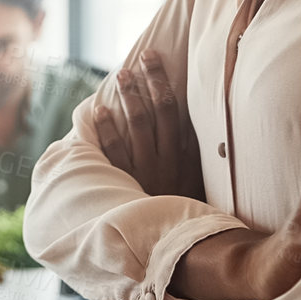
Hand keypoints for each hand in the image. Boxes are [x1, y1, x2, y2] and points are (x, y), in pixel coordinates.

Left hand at [92, 49, 203, 200]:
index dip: (163, 81)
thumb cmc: (188, 206)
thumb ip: (199, 153)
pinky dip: (107, 130)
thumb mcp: (201, 179)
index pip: (174, 110)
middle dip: (148, 81)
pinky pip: (114, 153)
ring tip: (121, 76)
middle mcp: (167, 158)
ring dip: (129, 98)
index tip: (154, 58)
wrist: (179, 241)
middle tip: (141, 58)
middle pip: (156, 111)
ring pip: (136, 126)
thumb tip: (201, 122)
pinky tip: (100, 111)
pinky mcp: (127, 183)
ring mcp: (145, 170)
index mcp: (186, 154)